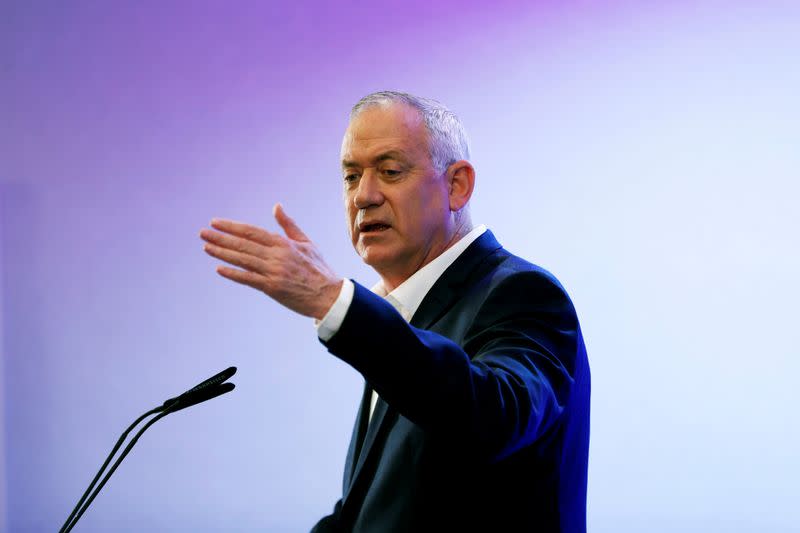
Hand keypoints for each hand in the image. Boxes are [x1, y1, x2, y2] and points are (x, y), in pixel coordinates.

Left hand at [200, 203, 342, 319]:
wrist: (329, 295)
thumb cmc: (318, 268)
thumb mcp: (306, 242)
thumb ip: (288, 225)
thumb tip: (276, 206)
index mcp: (284, 243)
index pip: (252, 232)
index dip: (232, 227)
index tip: (216, 222)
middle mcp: (277, 256)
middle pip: (243, 244)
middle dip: (221, 238)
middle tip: (203, 232)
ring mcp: (274, 272)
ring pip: (243, 260)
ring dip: (223, 253)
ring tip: (206, 247)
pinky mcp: (272, 288)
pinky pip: (249, 279)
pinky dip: (233, 273)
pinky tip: (219, 268)